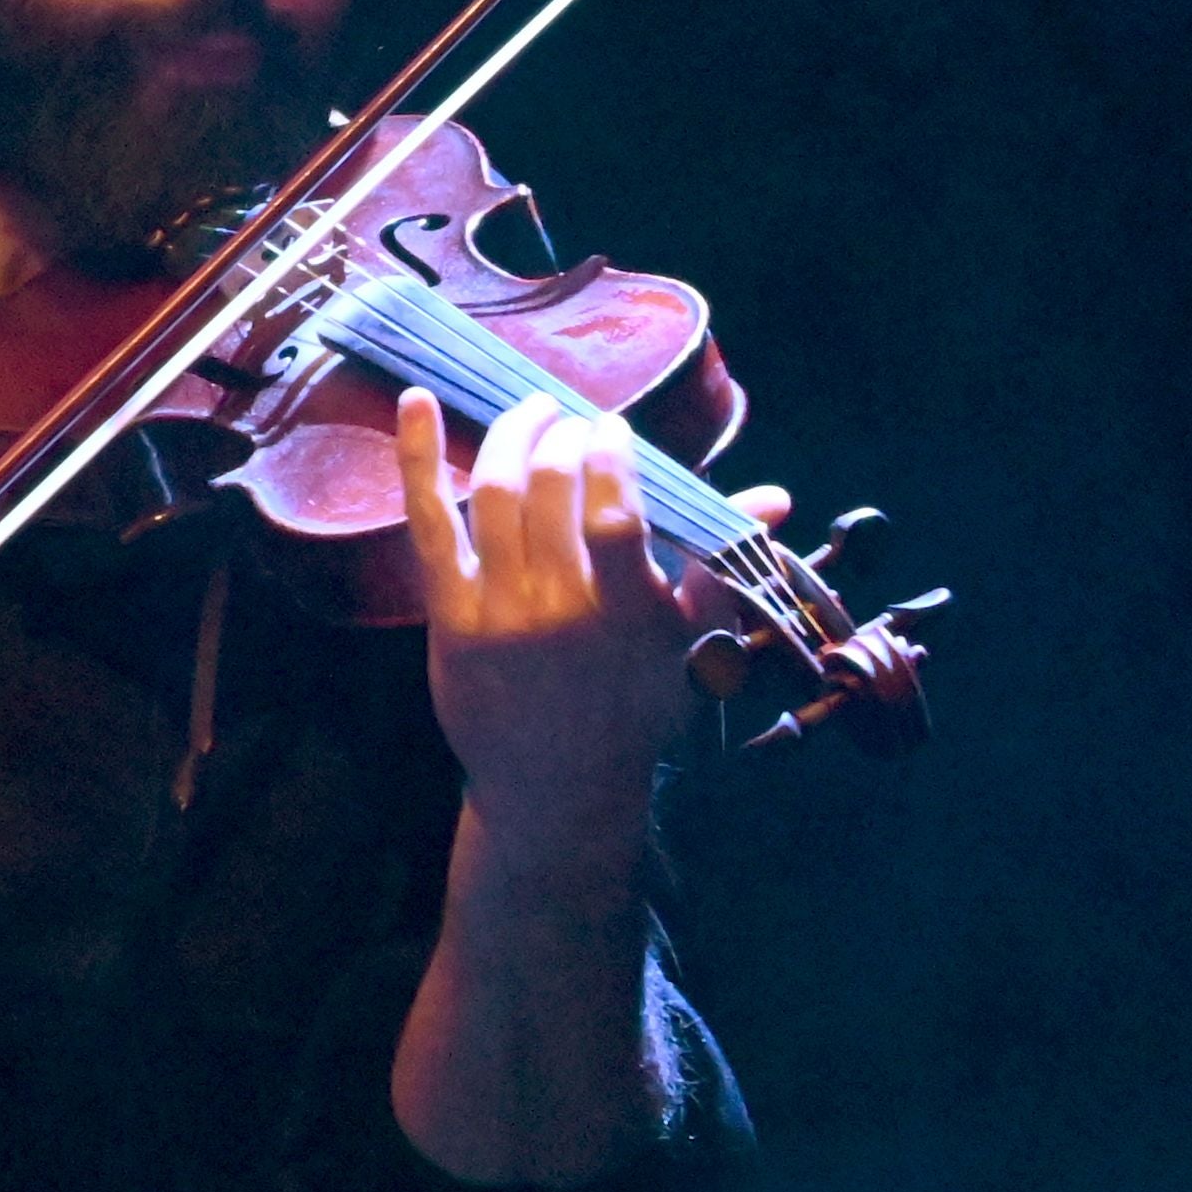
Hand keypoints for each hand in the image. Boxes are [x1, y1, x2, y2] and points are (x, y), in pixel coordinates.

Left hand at [392, 389, 794, 893]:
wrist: (556, 790)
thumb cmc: (635, 710)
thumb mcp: (693, 647)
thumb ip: (722, 565)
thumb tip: (774, 498)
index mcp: (629, 618)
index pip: (618, 518)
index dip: (614, 457)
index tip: (614, 428)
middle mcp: (560, 613)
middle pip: (551, 490)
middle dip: (564, 436)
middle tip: (573, 422)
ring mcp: (497, 614)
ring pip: (495, 494)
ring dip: (511, 434)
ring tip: (531, 412)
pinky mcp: (448, 617)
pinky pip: (429, 523)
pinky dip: (419, 456)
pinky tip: (417, 401)